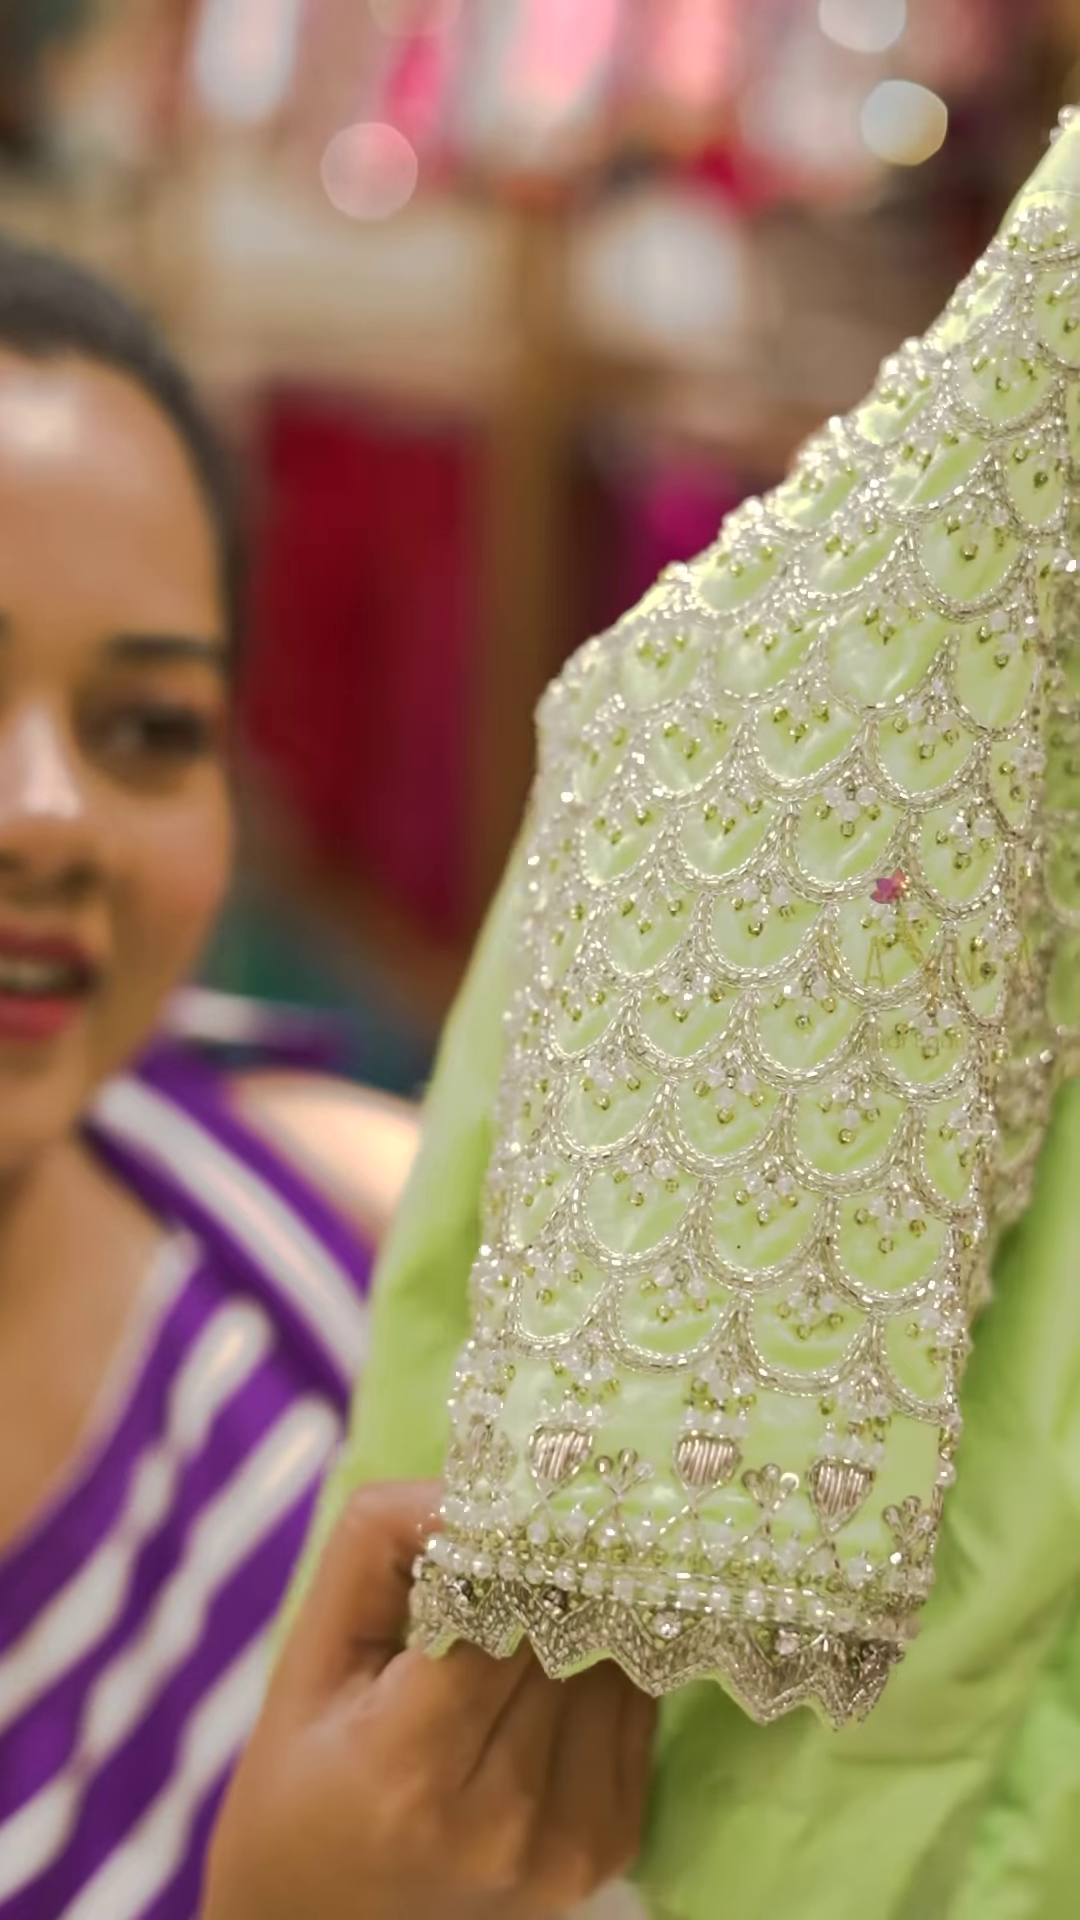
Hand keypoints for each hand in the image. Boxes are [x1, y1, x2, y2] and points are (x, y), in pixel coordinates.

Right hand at [203, 1483, 655, 1919]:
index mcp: (409, 1762)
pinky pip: (635, 1720)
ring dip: (591, 1618)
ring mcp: (562, 1846)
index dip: (513, 1546)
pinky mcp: (605, 1856)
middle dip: (555, 1573)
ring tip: (552, 1587)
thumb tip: (471, 1477)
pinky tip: (567, 1659)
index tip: (515, 1497)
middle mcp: (500, 1816)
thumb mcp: (307, 1662)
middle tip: (544, 1518)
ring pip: (614, 1671)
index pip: (505, 1610)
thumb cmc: (297, 1790)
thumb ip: (377, 1550)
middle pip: (566, 1636)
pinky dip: (608, 1675)